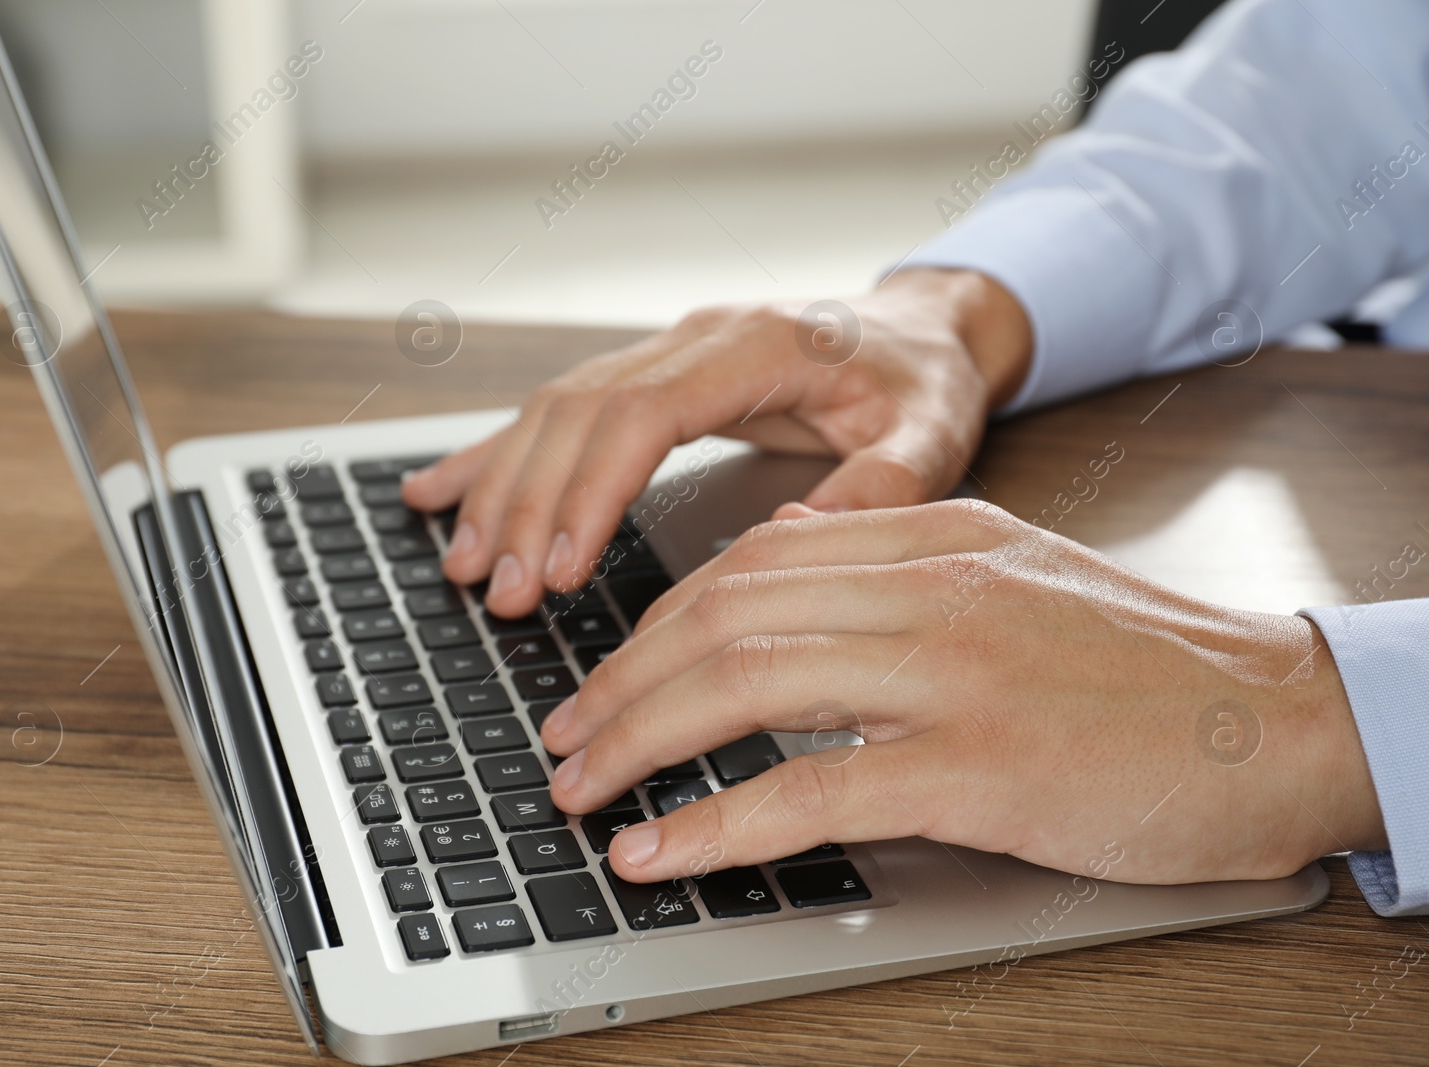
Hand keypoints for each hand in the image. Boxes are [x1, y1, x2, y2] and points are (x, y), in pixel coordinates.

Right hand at [399, 268, 1031, 616]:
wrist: (924, 330)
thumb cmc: (925, 384)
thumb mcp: (930, 436)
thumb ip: (876, 485)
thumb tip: (788, 539)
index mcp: (757, 345)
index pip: (644, 411)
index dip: (590, 488)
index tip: (560, 567)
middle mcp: (696, 336)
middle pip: (579, 412)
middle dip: (529, 504)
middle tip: (499, 592)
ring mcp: (665, 348)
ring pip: (554, 408)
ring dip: (501, 486)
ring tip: (464, 564)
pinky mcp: (651, 372)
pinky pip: (557, 409)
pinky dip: (497, 454)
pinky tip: (441, 492)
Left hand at [541, 500, 1386, 885]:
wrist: (1281, 716)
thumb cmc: (1144, 663)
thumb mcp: (1011, 571)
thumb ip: (896, 561)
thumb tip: (780, 563)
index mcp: (929, 533)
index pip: (745, 560)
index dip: (652, 621)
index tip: (606, 672)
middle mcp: (927, 584)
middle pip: (720, 614)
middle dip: (618, 682)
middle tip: (564, 738)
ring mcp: (951, 670)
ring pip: (743, 683)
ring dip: (638, 742)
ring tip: (581, 789)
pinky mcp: (978, 765)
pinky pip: (810, 787)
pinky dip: (714, 822)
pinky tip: (661, 851)